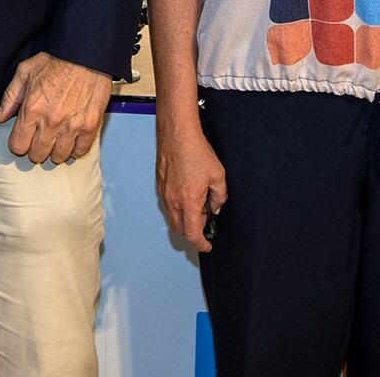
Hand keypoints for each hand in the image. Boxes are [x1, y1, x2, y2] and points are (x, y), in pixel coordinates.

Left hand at [0, 53, 111, 164]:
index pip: (18, 146)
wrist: (86, 53)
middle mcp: (51, 121)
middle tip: (40, 138)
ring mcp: (72, 125)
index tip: (23, 139)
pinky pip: (80, 151)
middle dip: (36, 149)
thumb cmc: (58, 60)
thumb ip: (10, 97)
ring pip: (58, 156)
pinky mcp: (90, 125)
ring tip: (56, 139)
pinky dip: (75, 149)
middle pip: (37, 155)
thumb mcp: (25, 72)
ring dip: (55, 150)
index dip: (18, 144)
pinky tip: (72, 139)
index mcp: (32, 109)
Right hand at [155, 114, 226, 250]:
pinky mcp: (159, 184)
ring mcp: (164, 193)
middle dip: (192, 231)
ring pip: (172, 217)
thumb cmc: (195, 151)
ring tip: (198, 201)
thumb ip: (219, 196)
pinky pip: (168, 204)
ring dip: (184, 217)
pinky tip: (187, 190)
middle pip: (180, 230)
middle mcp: (173, 201)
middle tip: (205, 220)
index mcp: (189, 202)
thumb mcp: (218, 175)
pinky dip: (178, 205)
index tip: (207, 246)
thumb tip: (215, 207)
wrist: (177, 134)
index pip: (193, 234)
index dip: (201, 244)